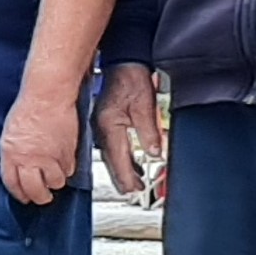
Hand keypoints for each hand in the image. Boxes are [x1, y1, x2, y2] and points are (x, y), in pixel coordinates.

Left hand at [0, 89, 82, 205]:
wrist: (48, 96)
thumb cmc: (29, 108)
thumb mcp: (10, 133)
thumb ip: (14, 153)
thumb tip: (19, 168)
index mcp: (11, 154)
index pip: (13, 184)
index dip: (19, 193)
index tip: (24, 196)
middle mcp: (30, 159)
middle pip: (35, 190)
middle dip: (39, 196)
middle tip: (42, 196)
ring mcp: (50, 158)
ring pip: (55, 183)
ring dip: (55, 181)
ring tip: (54, 176)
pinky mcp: (67, 153)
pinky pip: (69, 170)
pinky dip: (67, 168)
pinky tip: (63, 162)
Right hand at [93, 64, 164, 200]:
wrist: (123, 62)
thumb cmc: (132, 78)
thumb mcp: (145, 106)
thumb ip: (150, 132)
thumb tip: (155, 153)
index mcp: (109, 126)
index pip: (118, 160)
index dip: (127, 177)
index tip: (135, 190)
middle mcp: (100, 129)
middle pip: (110, 161)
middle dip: (123, 178)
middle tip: (136, 191)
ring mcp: (100, 126)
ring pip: (110, 156)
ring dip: (123, 169)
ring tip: (136, 182)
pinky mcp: (104, 123)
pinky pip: (111, 146)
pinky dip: (120, 158)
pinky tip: (131, 163)